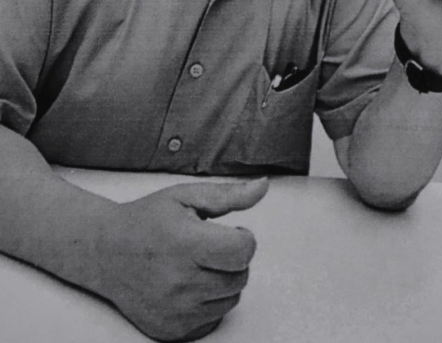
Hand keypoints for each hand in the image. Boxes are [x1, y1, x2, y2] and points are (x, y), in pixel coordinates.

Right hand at [96, 178, 268, 341]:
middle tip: (206, 247)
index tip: (228, 232)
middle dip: (231, 259)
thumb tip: (263, 186)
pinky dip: (209, 302)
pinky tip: (188, 284)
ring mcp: (176, 311)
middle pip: (241, 276)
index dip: (243, 238)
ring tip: (196, 264)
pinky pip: (214, 319)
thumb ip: (228, 195)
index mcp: (185, 243)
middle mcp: (180, 282)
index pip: (244, 250)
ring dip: (222, 280)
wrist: (106, 252)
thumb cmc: (147, 220)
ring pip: (231, 299)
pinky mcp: (173, 331)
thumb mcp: (186, 196)